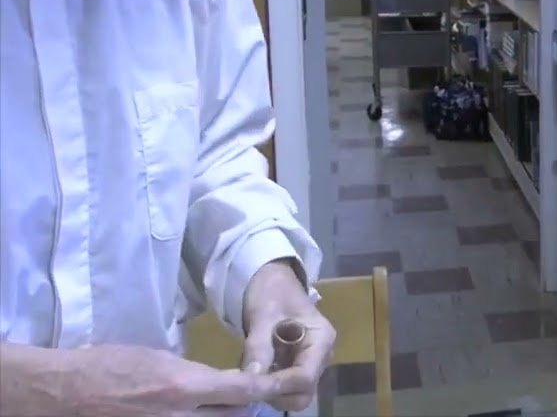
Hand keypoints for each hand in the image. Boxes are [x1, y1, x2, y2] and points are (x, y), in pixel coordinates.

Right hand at [61, 343, 279, 416]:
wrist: (64, 393)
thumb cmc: (109, 366)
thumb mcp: (158, 358)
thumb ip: (193, 374)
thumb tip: (217, 383)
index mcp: (182, 388)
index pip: (241, 390)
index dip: (266, 386)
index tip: (280, 382)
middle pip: (235, 416)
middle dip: (244, 406)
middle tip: (244, 395)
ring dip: (221, 416)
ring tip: (217, 405)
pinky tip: (193, 413)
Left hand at [241, 260, 334, 412]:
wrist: (273, 282)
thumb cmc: (272, 292)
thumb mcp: (264, 315)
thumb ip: (259, 347)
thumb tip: (251, 379)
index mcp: (321, 340)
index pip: (305, 377)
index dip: (278, 385)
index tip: (250, 384)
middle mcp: (321, 356)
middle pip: (303, 392)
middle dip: (276, 394)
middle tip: (247, 383)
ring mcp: (309, 363)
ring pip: (294, 394)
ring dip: (270, 392)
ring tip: (246, 377)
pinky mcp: (295, 367)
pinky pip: (284, 388)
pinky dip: (266, 387)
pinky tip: (250, 374)